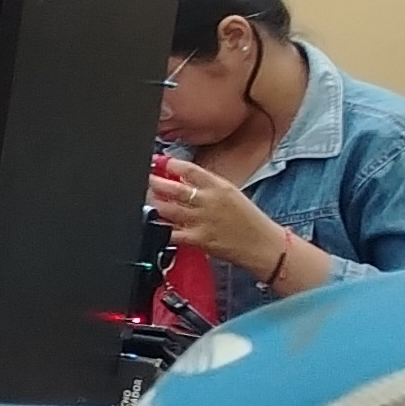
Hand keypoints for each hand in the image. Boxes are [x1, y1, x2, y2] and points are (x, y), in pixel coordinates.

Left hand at [145, 154, 292, 273]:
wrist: (263, 244)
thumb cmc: (249, 220)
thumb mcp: (232, 194)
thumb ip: (208, 186)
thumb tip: (183, 178)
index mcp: (219, 186)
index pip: (189, 169)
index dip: (170, 164)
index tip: (157, 161)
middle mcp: (209, 201)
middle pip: (173, 188)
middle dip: (154, 182)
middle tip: (143, 179)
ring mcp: (201, 220)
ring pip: (167, 208)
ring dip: (151, 203)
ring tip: (141, 198)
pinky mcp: (197, 239)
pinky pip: (171, 233)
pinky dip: (157, 228)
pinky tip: (148, 223)